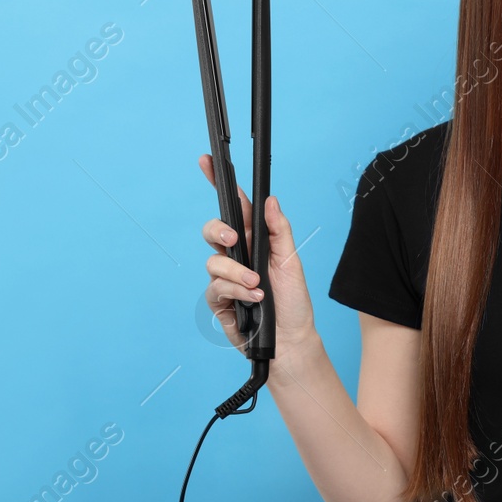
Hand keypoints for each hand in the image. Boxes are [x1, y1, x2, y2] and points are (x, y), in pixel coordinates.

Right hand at [198, 153, 319, 355]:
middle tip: (233, 237)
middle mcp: (237, 256)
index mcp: (255, 240)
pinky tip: (253, 297)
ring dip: (237, 272)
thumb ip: (280, 231)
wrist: (290, 340)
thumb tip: (270, 201)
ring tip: (257, 284)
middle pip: (214, 229)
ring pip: (214, 261)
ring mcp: (225, 278)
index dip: (220, 183)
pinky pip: (216, 287)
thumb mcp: (292, 261)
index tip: (208, 161)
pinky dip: (235, 290)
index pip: (234, 207)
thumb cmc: (293, 301)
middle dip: (218, 229)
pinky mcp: (219, 300)